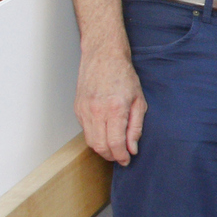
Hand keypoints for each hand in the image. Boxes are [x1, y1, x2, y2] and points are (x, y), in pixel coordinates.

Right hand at [75, 38, 146, 165]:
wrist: (103, 57)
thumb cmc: (124, 76)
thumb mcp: (139, 100)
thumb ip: (136, 126)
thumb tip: (132, 148)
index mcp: (115, 109)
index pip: (115, 143)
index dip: (121, 156)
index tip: (127, 160)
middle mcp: (96, 111)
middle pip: (100, 146)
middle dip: (111, 156)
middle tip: (121, 157)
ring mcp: (84, 110)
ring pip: (90, 141)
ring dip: (102, 149)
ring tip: (114, 148)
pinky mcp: (78, 109)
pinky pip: (85, 131)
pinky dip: (95, 137)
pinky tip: (105, 134)